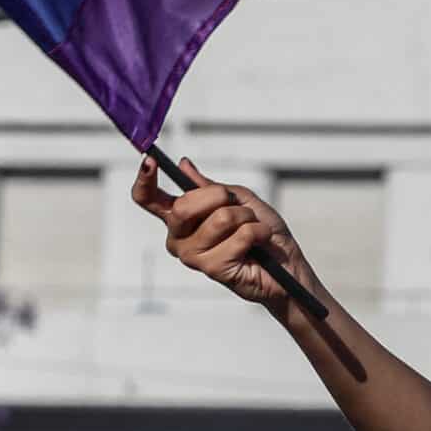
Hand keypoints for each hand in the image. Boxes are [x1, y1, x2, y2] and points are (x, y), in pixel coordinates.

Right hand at [131, 155, 313, 311]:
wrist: (286, 264)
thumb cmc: (261, 232)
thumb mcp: (237, 198)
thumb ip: (208, 186)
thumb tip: (183, 165)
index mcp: (180, 218)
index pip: (148, 199)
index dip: (144, 180)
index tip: (150, 161)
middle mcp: (179, 238)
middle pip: (183, 206)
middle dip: (220, 197)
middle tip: (238, 206)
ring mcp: (193, 256)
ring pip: (219, 219)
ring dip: (246, 218)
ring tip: (253, 230)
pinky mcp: (212, 269)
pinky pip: (239, 236)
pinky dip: (257, 232)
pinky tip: (258, 244)